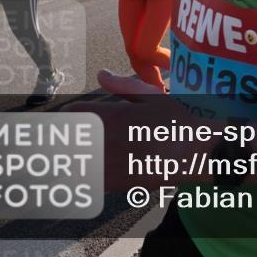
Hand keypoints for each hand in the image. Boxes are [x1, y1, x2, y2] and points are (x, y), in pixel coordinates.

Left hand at [64, 70, 207, 190]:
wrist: (191, 153)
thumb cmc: (175, 120)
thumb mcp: (152, 96)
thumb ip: (123, 85)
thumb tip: (102, 74)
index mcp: (112, 115)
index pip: (72, 113)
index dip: (70, 115)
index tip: (72, 118)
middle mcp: (105, 138)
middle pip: (67, 138)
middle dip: (64, 137)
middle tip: (70, 138)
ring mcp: (108, 162)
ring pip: (73, 161)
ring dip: (69, 158)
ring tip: (67, 159)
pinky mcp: (113, 183)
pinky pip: (85, 181)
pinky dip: (81, 177)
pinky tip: (85, 175)